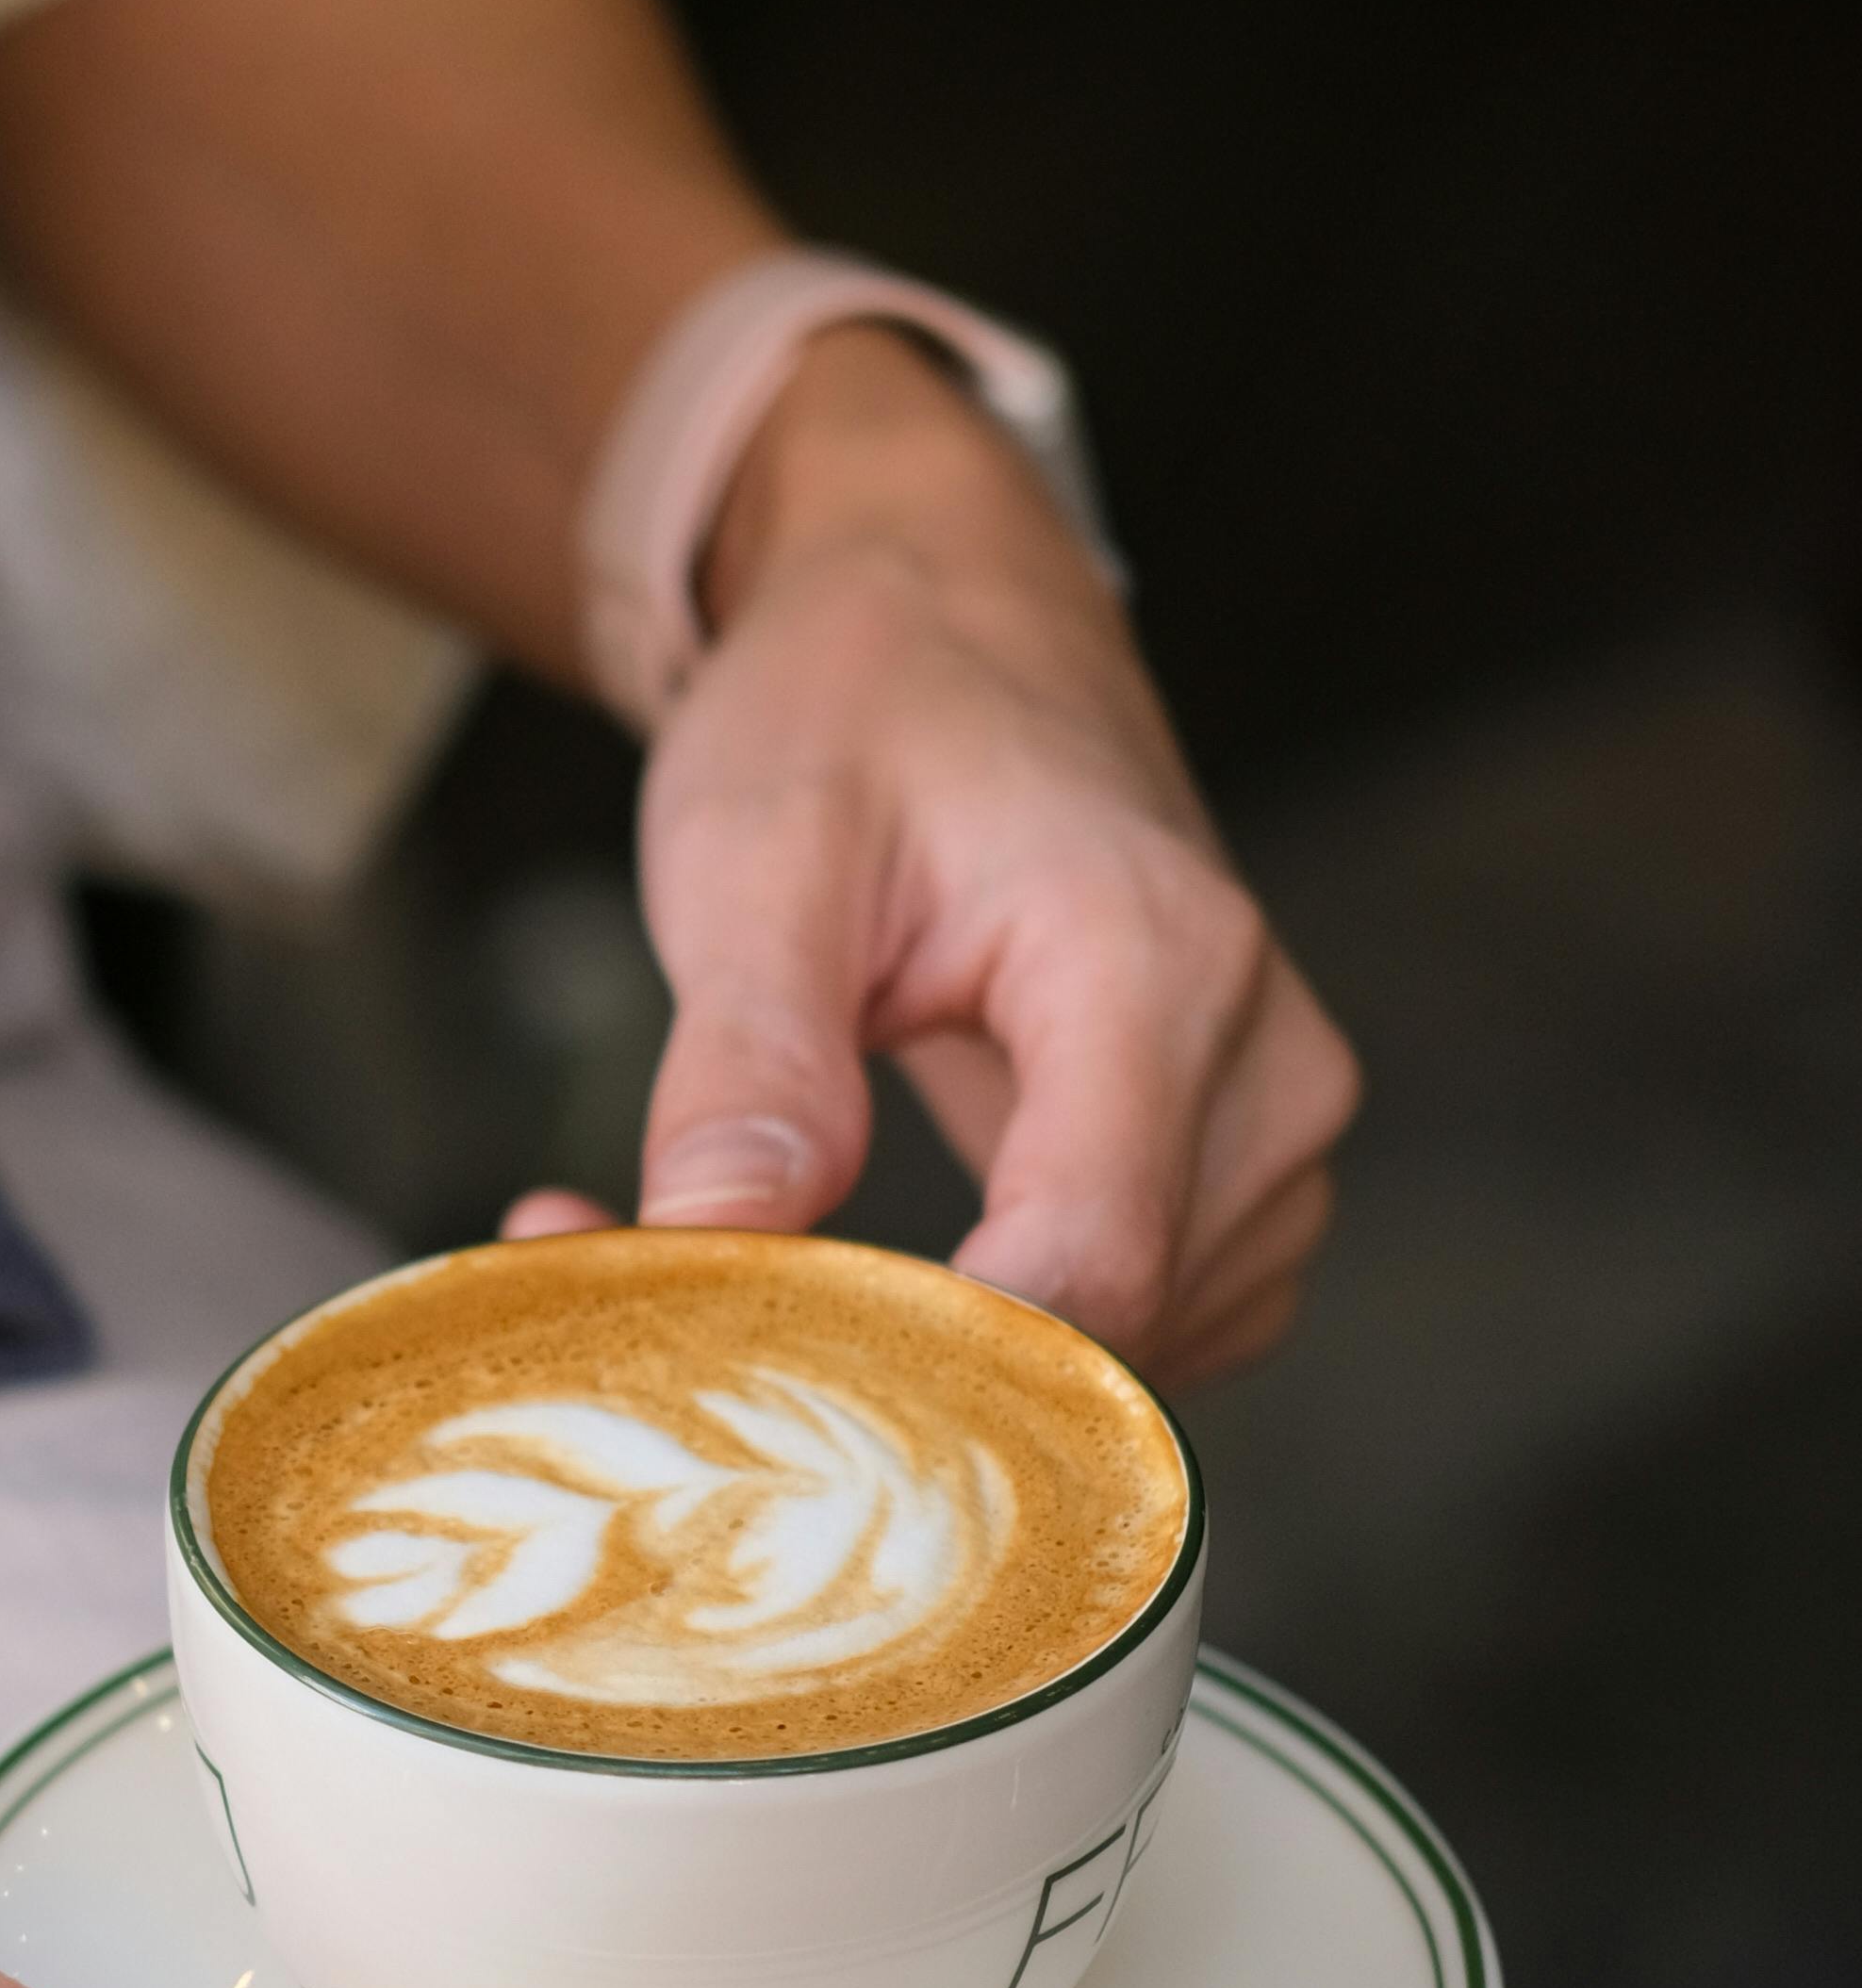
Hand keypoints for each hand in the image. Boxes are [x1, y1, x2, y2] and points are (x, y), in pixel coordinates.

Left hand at [510, 327, 1357, 1384]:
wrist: (951, 619)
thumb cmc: (856, 711)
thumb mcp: (757, 858)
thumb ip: (748, 1066)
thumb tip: (711, 1253)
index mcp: (1154, 961)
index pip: (1095, 1263)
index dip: (936, 1362)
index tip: (763, 1368)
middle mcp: (1263, 1056)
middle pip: (1121, 1331)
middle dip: (917, 1367)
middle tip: (713, 1314)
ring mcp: (1276, 1124)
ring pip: (1142, 1361)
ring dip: (966, 1364)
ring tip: (794, 1268)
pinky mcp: (1246, 1172)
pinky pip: (1160, 1329)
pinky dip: (1026, 1342)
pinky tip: (905, 1276)